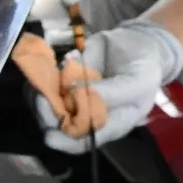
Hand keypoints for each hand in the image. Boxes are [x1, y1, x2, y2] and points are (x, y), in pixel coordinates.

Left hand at [31, 18, 182, 153]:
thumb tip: (78, 93)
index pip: (86, 141)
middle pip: (61, 127)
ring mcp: (75, 99)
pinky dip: (38, 83)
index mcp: (112, 123)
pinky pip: (45, 88)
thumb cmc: (144, 67)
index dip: (66, 141)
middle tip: (42, 98)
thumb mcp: (138, 81)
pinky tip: (42, 75)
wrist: (140, 41)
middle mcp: (90, 116)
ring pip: (48, 109)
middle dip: (48, 115)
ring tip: (40, 85)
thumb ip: (112, 92)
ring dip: (39, 99)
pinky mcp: (65, 82)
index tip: (50, 135)